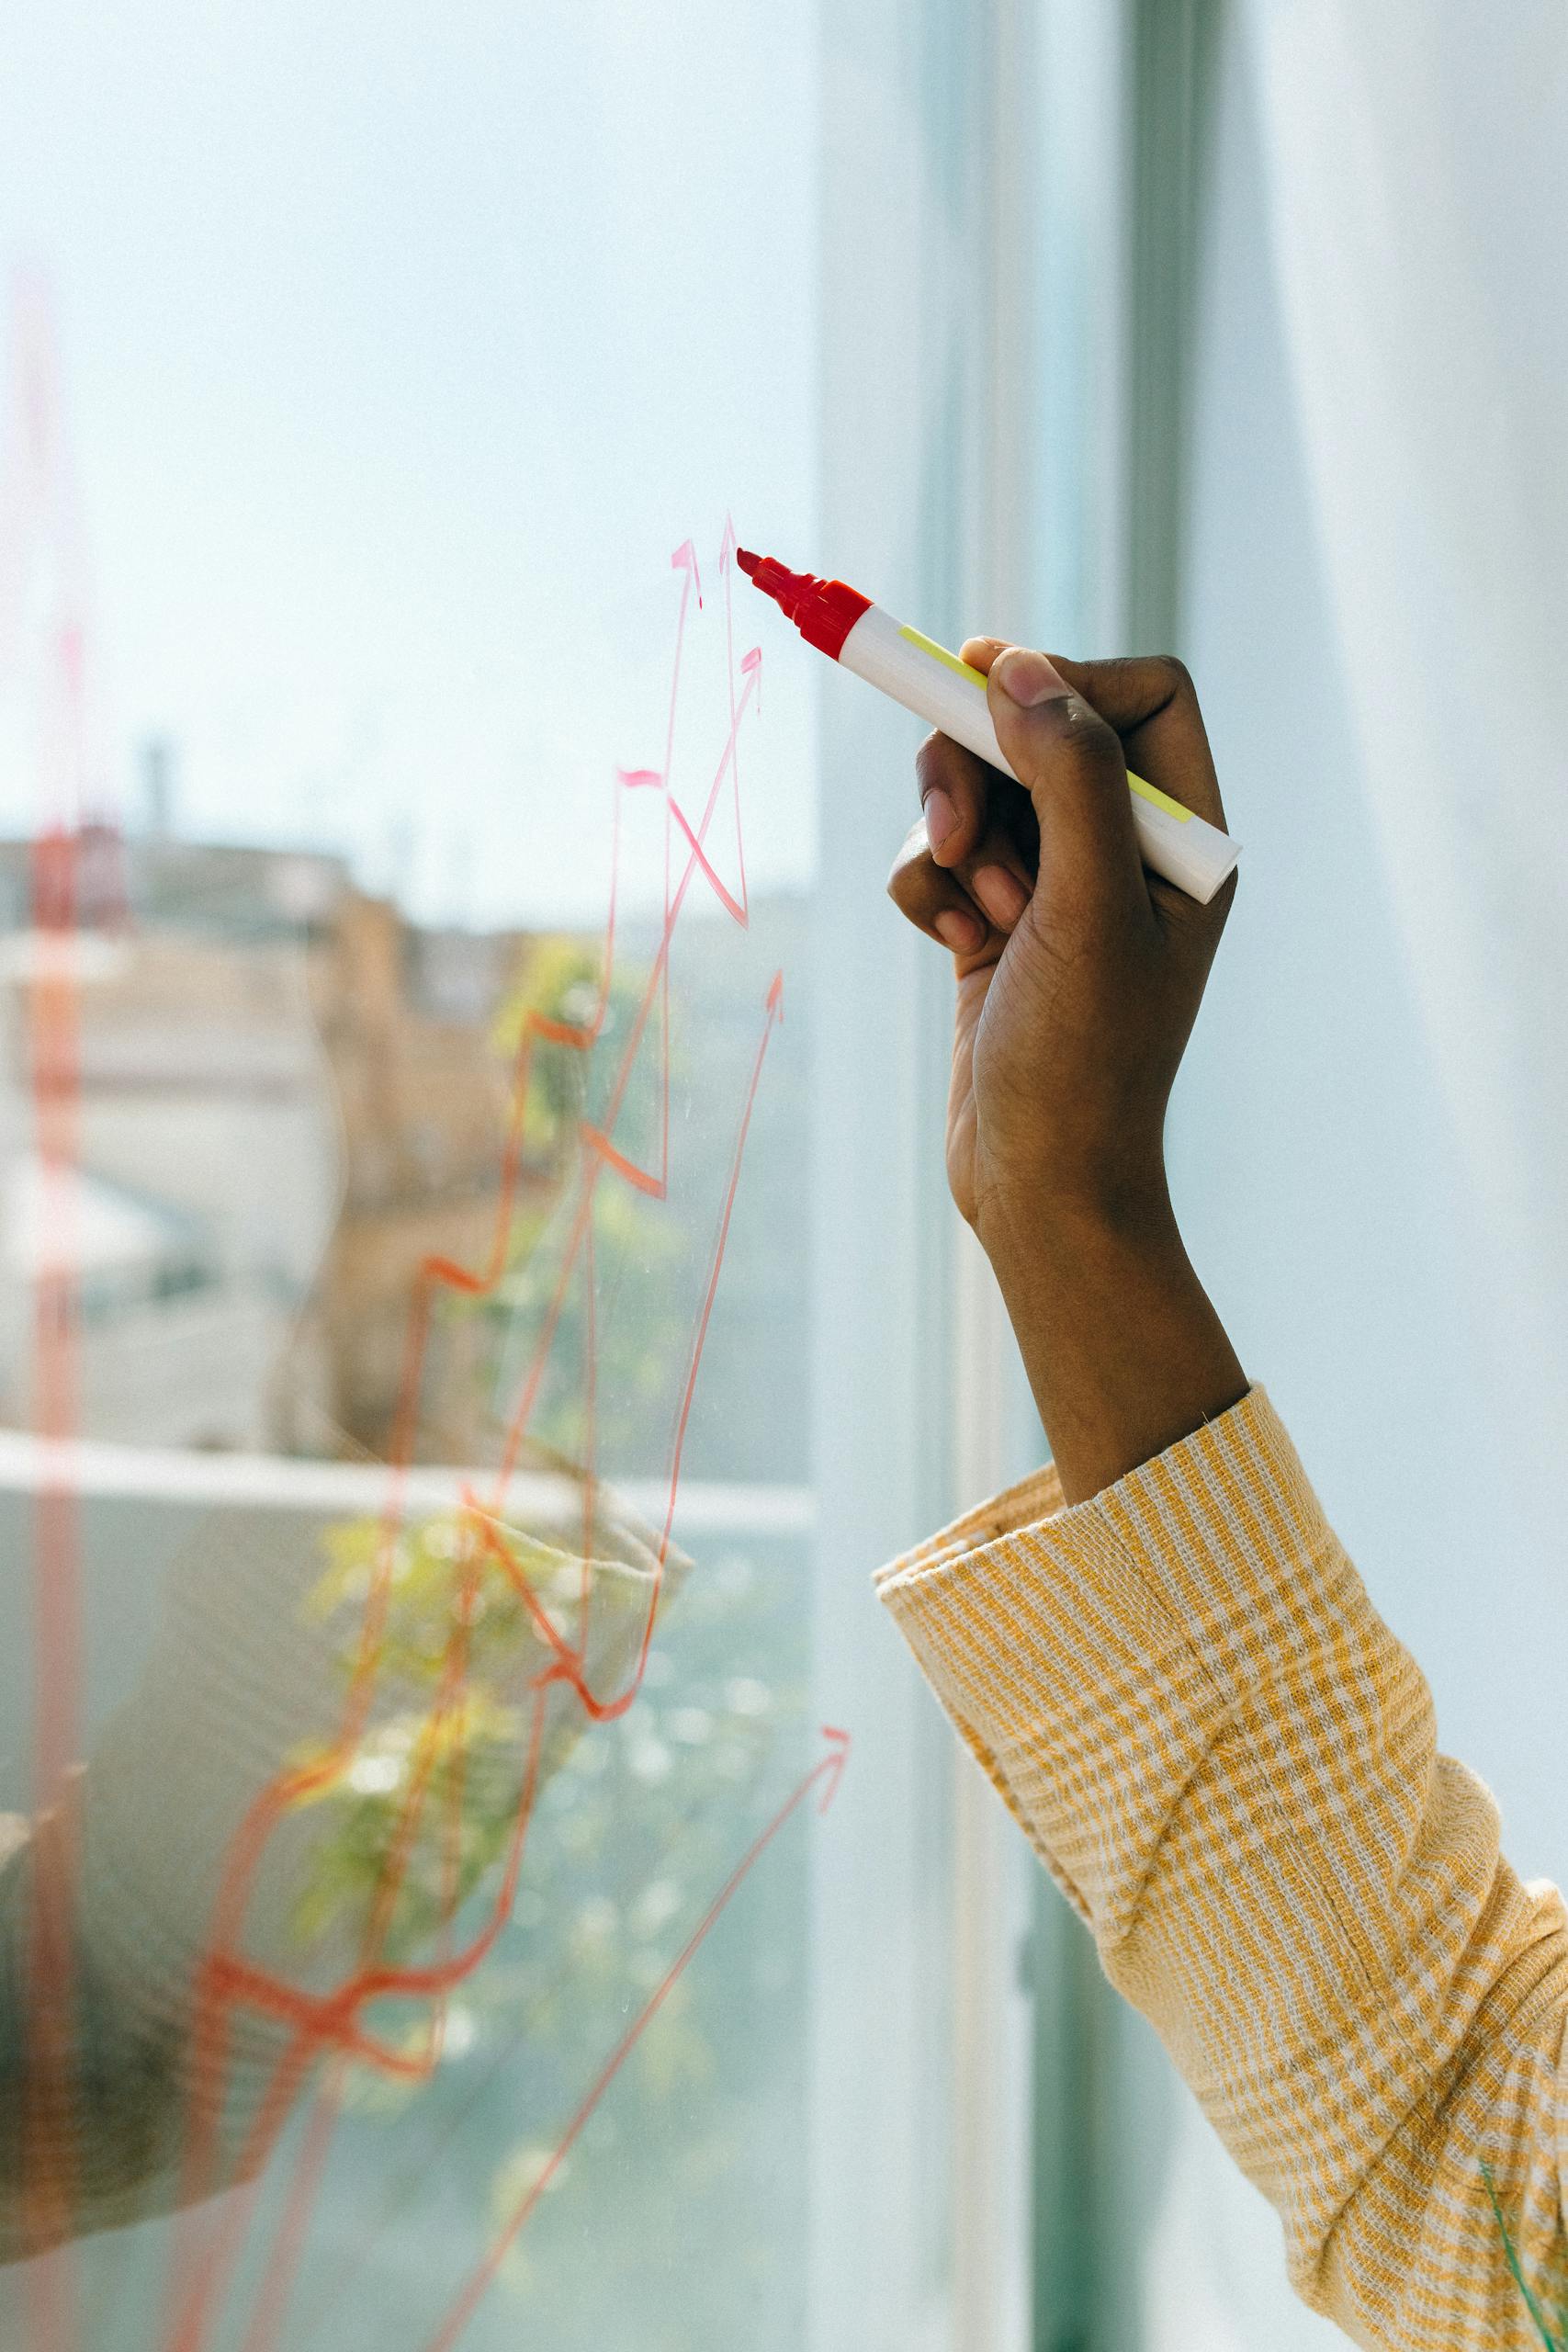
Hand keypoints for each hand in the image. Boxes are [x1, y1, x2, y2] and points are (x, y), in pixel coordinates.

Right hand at [886, 643, 1236, 1253]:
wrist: (1039, 1186)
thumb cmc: (1085, 1063)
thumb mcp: (1087, 907)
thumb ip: (1068, 776)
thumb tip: (1015, 666)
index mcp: (1186, 838)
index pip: (1143, 691)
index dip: (1066, 679)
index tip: (988, 693)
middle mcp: (1126, 850)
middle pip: (1038, 725)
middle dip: (982, 764)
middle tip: (955, 822)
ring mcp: (1056, 885)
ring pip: (978, 787)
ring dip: (953, 832)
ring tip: (973, 907)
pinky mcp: (993, 921)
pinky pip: (939, 852)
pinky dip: (929, 886)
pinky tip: (955, 945)